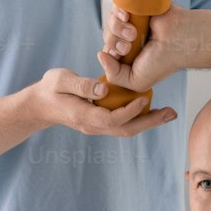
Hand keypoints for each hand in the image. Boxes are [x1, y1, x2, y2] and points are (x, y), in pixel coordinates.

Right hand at [29, 66, 177, 134]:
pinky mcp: (100, 123)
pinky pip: (123, 124)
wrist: (40, 105)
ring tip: (168, 114)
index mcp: (83, 116)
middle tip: (171, 113)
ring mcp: (97, 127)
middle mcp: (93, 126)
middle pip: (125, 130)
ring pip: (126, 130)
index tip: (144, 97)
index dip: (130, 111)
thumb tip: (104, 88)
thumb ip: (81, 84)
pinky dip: (139, 118)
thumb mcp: (60, 80)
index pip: (111, 119)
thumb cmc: (49, 89)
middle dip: (150, 122)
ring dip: (148, 122)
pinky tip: (152, 110)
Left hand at [97, 2, 200, 93]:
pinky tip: (126, 16)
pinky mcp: (137, 5)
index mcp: (129, 56)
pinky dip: (118, 10)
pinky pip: (118, 5)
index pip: (107, 51)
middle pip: (108, 36)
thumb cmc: (162, 62)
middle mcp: (130, 38)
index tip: (121, 55)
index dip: (110, 53)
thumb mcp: (136, 81)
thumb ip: (114, 76)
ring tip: (133, 33)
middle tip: (129, 45)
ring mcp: (133, 21)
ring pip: (111, 22)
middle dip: (114, 42)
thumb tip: (100, 54)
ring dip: (118, 28)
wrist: (179, 41)